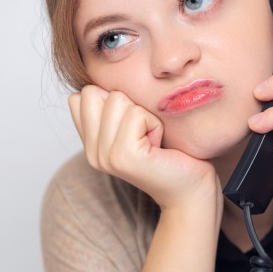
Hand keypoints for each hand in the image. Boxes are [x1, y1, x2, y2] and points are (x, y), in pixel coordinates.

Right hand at [69, 85, 218, 210]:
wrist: (191, 189)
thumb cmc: (171, 153)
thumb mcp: (135, 125)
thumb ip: (111, 108)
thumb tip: (98, 82)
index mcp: (90, 144)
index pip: (81, 96)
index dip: (114, 101)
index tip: (134, 127)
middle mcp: (92, 152)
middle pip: (94, 92)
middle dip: (128, 104)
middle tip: (145, 133)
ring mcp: (104, 156)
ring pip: (116, 99)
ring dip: (144, 114)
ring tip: (153, 140)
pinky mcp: (123, 156)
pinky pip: (136, 113)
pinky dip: (154, 123)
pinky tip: (159, 145)